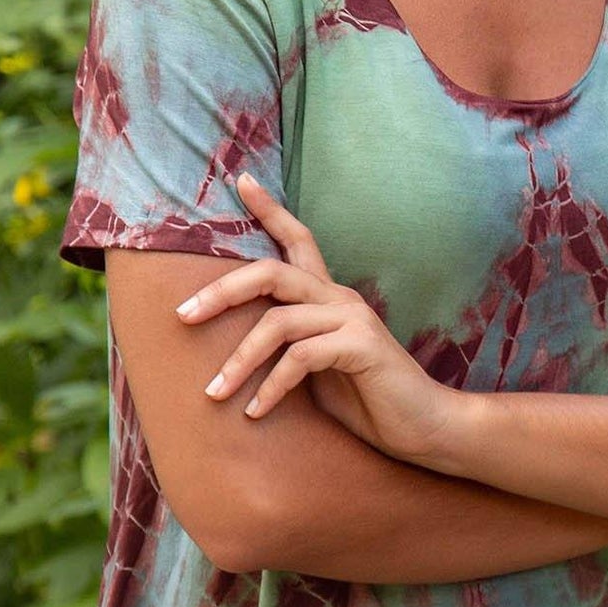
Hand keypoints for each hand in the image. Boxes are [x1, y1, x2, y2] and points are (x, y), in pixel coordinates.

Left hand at [173, 172, 459, 463]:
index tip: (241, 180)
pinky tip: (255, 412)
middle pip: (270, 272)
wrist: (425, 426)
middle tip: (182, 315)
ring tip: (214, 393)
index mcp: (328, 297)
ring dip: (239, 361)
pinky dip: (271, 387)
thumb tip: (234, 354)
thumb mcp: (315, 371)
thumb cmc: (368, 400)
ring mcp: (353, 319)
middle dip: (221, 290)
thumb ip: (286, 351)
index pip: (298, 239)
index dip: (269, 209)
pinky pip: (300, 358)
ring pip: (277, 322)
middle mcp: (340, 297)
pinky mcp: (361, 347)